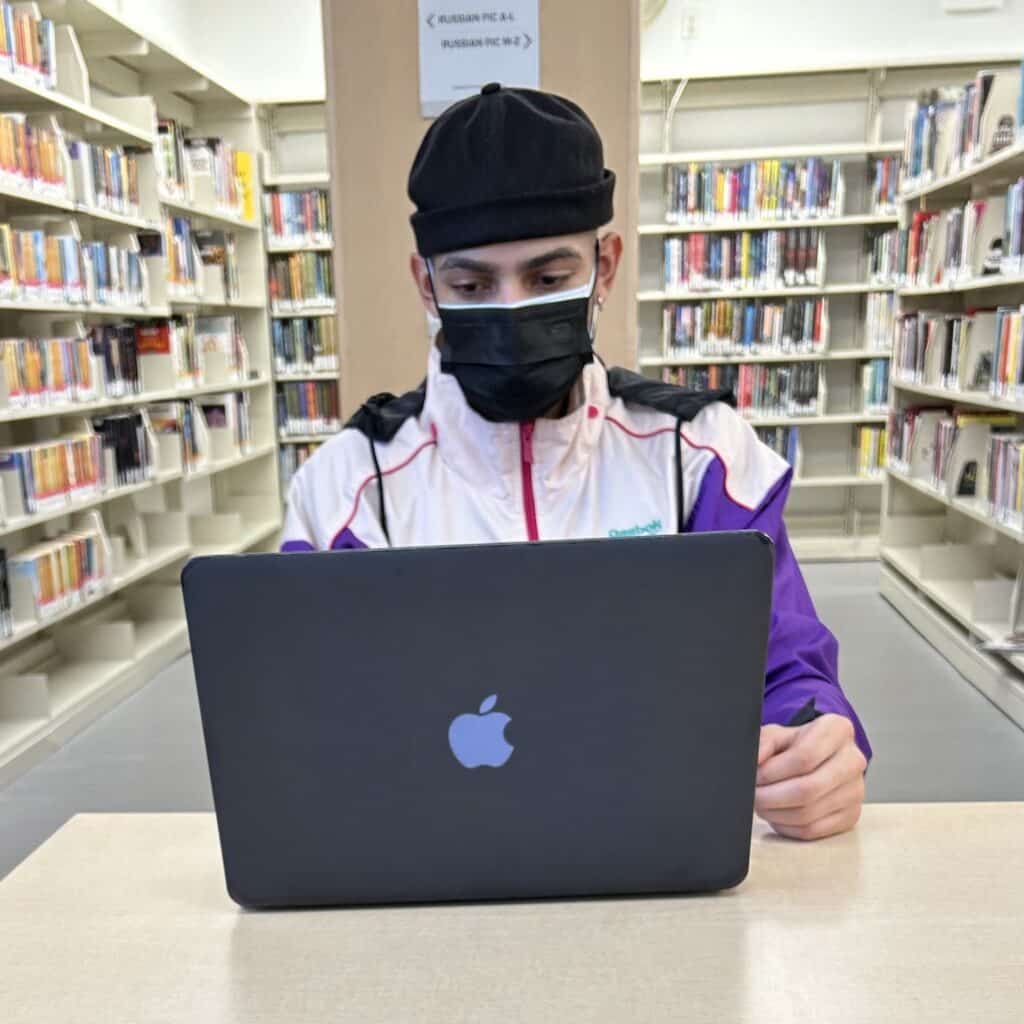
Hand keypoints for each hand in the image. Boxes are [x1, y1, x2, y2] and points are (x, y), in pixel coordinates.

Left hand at [755, 713, 866, 840]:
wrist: (821, 757)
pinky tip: (777, 814)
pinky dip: (786, 826)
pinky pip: (812, 830)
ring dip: (774, 813)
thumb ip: (764, 743)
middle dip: (770, 796)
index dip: (772, 771)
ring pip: (807, 814)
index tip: (755, 776)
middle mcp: (853, 760)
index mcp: (837, 730)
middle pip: (806, 789)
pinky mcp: (851, 816)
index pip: (804, 756)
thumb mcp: (777, 733)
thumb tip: (754, 761)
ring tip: (761, 803)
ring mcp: (855, 791)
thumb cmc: (798, 743)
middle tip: (753, 794)